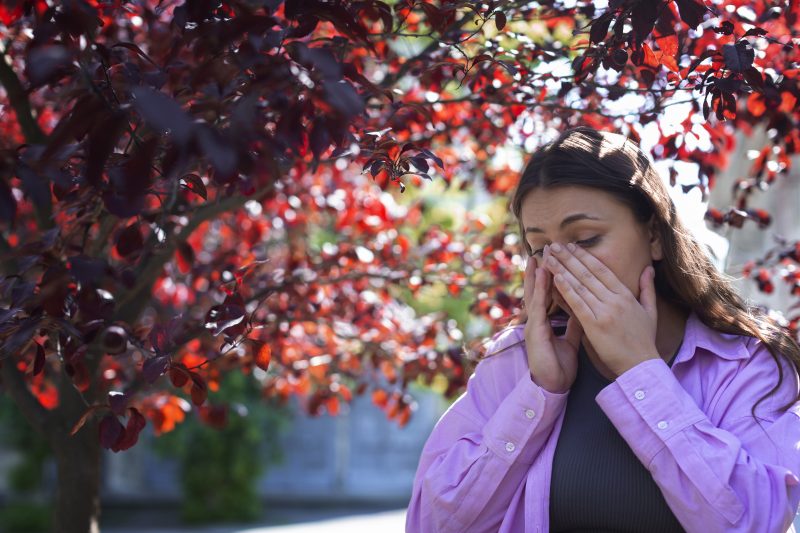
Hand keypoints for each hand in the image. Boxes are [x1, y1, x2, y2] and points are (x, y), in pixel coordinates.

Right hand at [523, 245, 583, 392]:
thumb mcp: (570, 339)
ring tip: (541, 254)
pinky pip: (537, 305)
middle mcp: (538, 319)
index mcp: (546, 321)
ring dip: (536, 273)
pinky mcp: (534, 331)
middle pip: (538, 289)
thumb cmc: (559, 365)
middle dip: (542, 269)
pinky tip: (542, 275)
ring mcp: (534, 323)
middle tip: (546, 249)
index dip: (553, 276)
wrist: (552, 386)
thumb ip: (576, 323)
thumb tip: (585, 308)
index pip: (549, 293)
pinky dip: (539, 289)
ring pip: (535, 293)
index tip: (558, 258)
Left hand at [542, 242, 659, 376]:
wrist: (641, 365)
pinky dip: (566, 290)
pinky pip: (578, 304)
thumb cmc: (644, 340)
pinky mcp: (595, 325)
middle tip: (554, 245)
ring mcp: (605, 312)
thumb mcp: (650, 311)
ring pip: (580, 286)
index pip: (602, 270)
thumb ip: (647, 288)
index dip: (585, 257)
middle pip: (587, 274)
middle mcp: (615, 300)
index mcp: (626, 295)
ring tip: (549, 257)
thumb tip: (648, 269)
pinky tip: (556, 278)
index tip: (572, 246)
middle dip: (569, 258)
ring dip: (562, 269)